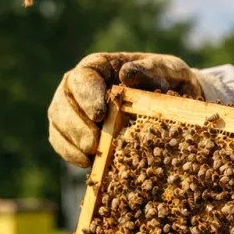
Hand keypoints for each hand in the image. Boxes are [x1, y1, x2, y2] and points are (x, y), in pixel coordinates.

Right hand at [48, 52, 202, 166]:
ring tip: (92, 156)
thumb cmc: (169, 83)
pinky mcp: (75, 134)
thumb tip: (127, 74)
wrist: (174, 105)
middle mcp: (80, 88)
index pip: (82, 78)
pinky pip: (62, 144)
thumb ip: (153, 69)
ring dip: (72, 142)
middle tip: (94, 144)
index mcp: (99, 68)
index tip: (100, 115)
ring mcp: (74, 111)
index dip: (87, 97)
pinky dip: (71, 155)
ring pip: (59, 125)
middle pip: (64, 103)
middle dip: (77, 126)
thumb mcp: (170, 71)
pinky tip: (89, 165)